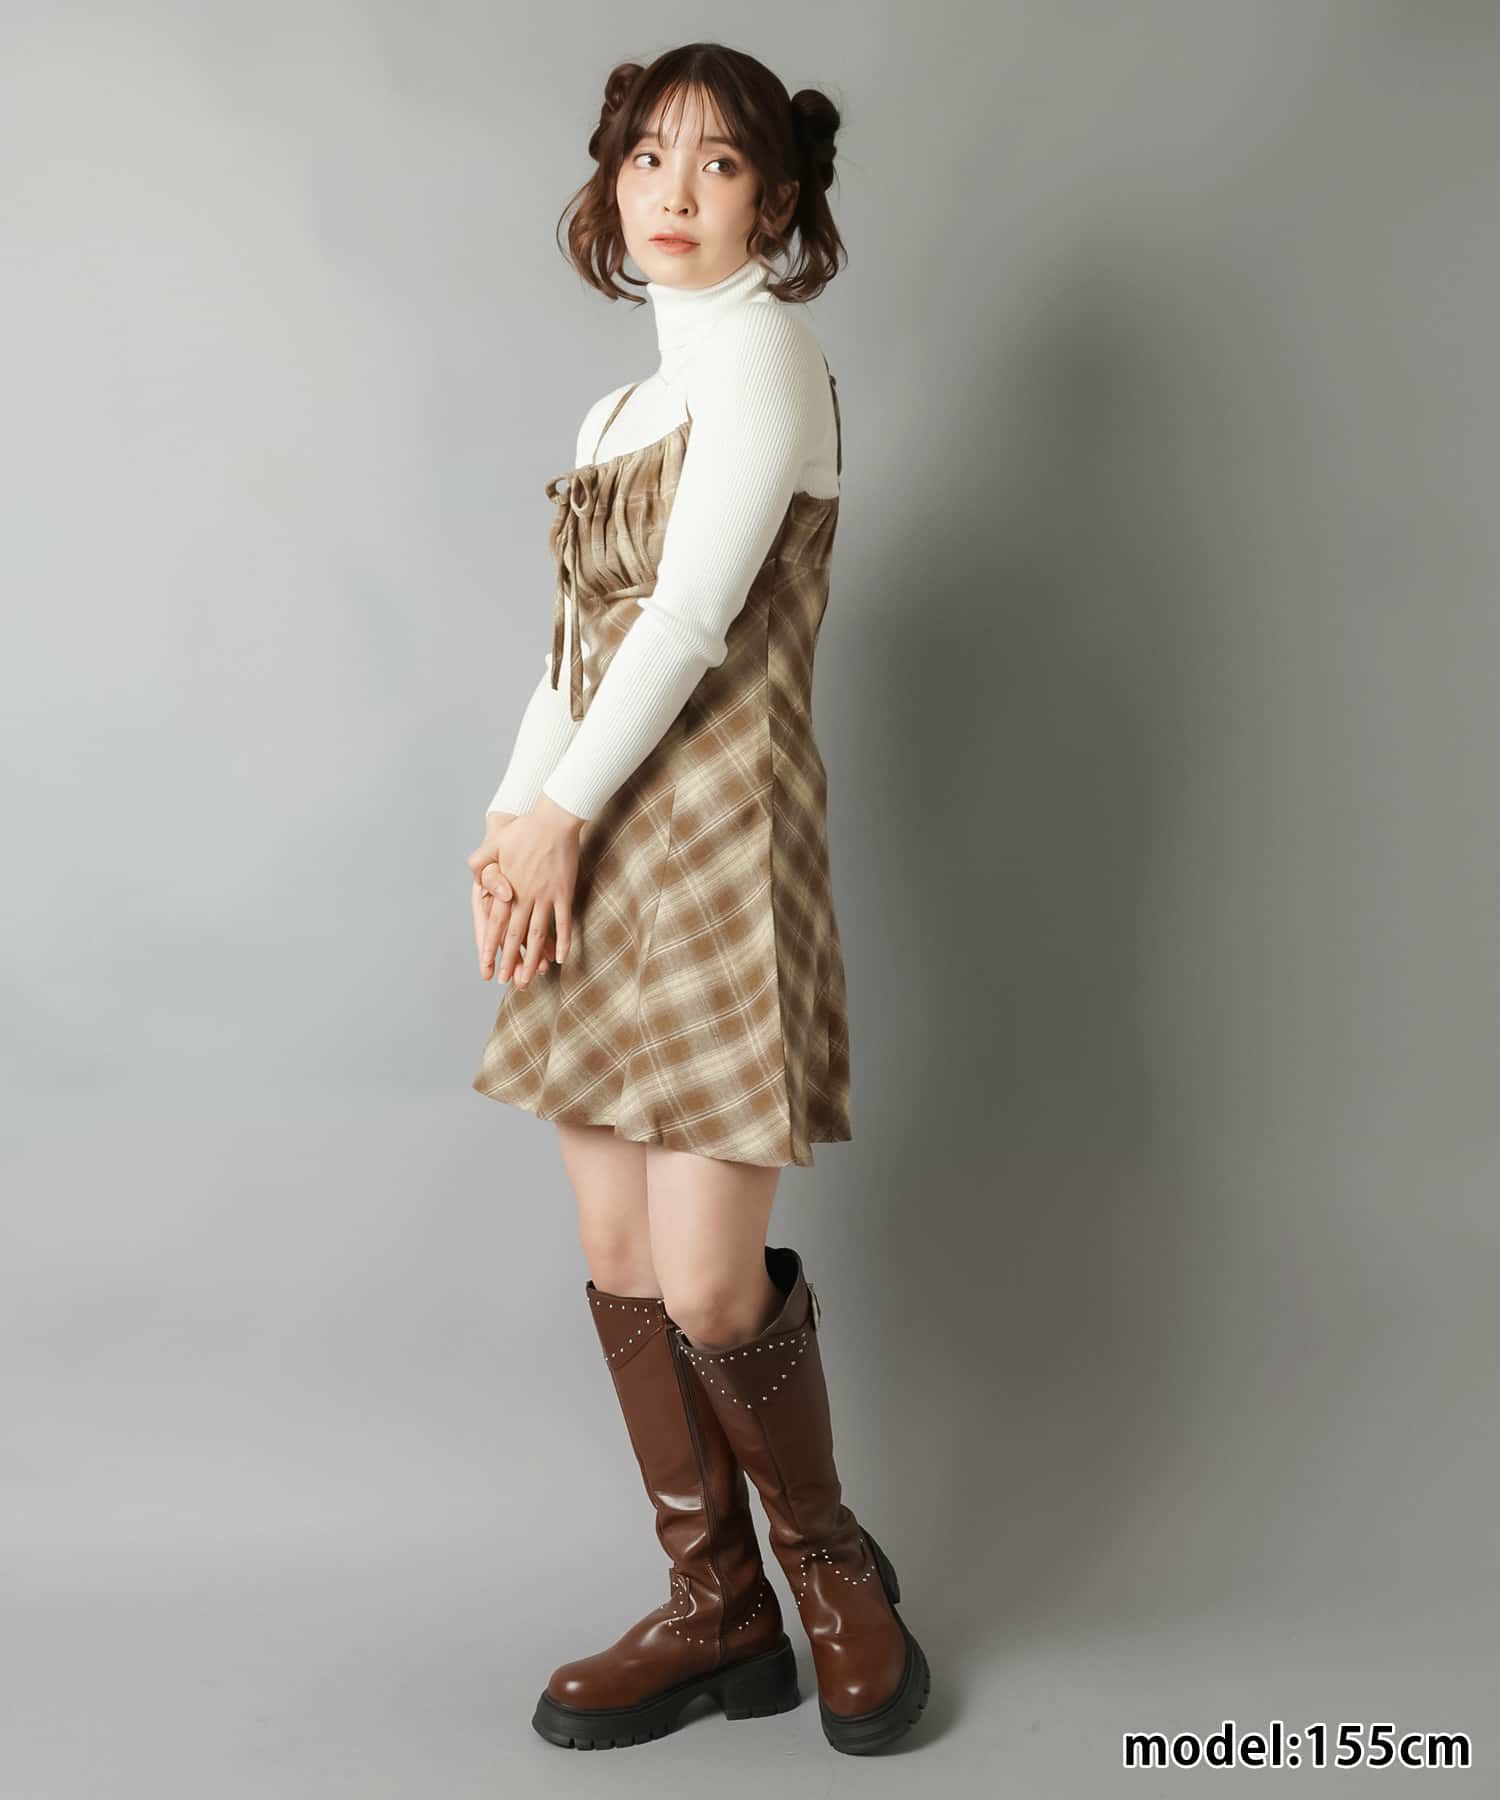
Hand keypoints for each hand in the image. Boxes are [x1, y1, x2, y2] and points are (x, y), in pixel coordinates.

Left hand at [476, 796, 581, 987]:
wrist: (554, 819)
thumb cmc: (523, 830)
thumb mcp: (494, 843)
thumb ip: (481, 861)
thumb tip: (472, 874)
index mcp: (507, 888)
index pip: (496, 924)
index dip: (491, 947)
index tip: (487, 966)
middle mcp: (525, 896)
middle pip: (516, 935)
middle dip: (511, 960)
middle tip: (507, 982)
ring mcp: (546, 896)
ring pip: (539, 934)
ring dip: (534, 958)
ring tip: (530, 979)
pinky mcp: (564, 892)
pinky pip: (563, 922)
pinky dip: (563, 941)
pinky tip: (560, 959)